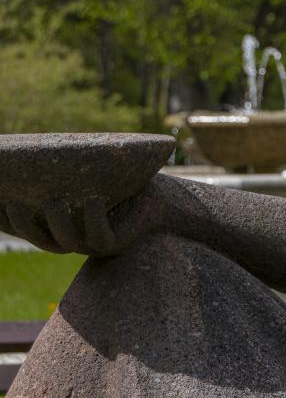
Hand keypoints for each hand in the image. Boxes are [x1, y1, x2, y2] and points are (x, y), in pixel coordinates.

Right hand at [0, 175, 177, 255]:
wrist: (158, 195)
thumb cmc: (118, 179)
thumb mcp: (83, 175)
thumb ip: (57, 172)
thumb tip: (25, 152)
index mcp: (60, 228)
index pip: (26, 229)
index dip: (8, 220)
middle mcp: (73, 240)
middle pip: (42, 239)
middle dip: (25, 223)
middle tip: (14, 200)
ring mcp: (93, 245)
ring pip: (69, 241)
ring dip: (59, 221)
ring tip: (54, 199)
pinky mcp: (115, 244)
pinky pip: (101, 236)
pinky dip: (95, 218)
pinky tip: (93, 199)